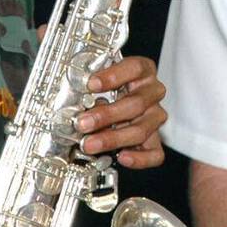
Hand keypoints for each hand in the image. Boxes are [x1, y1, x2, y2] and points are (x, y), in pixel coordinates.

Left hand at [76, 55, 166, 169]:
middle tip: (83, 123)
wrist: (116, 107)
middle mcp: (152, 94)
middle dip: (106, 115)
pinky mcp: (155, 141)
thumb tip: (71, 87)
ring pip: (141, 130)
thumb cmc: (106, 90)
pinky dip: (139, 158)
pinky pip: (154, 153)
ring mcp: (155, 118)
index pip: (135, 68)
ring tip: (89, 144)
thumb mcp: (97, 79)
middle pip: (136, 103)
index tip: (91, 84)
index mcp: (143, 72)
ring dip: (113, 138)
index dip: (114, 76)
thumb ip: (88, 82)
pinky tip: (122, 157)